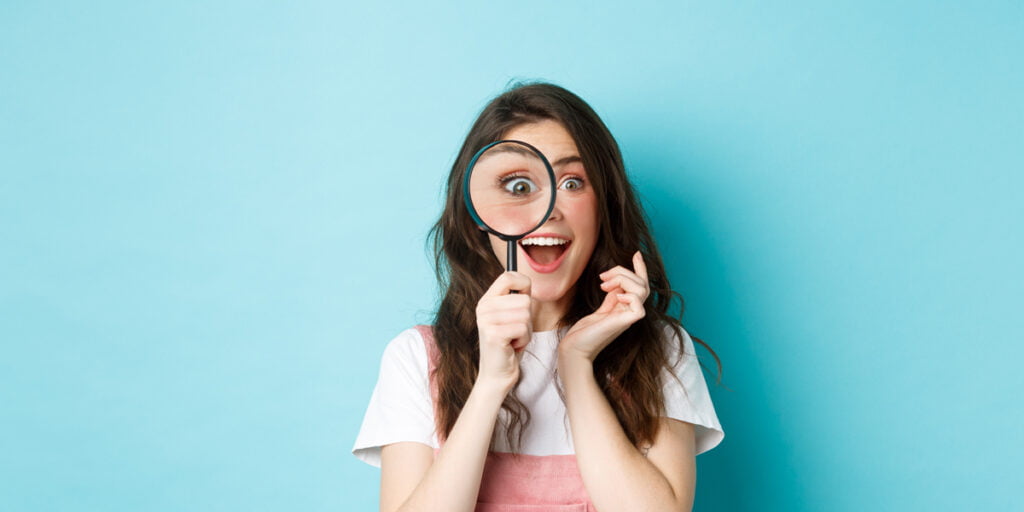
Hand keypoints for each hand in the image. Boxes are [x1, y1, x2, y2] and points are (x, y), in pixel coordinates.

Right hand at [475, 272, 532, 393]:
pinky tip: (513, 346)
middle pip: (524, 299)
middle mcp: (484, 307)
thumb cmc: (509, 344)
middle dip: (528, 318)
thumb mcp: (511, 316)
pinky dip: (524, 340)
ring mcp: (487, 320)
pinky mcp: (494, 334)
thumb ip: (516, 298)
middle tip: (515, 330)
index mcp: (486, 300)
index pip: (508, 276)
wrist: (497, 374)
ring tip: (514, 339)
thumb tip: (526, 279)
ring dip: (526, 330)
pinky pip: (523, 329)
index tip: (525, 297)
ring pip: (526, 315)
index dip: (524, 284)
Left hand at [561, 251, 649, 362]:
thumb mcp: (600, 308)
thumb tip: (616, 281)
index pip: (640, 285)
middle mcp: (629, 311)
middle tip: (602, 276)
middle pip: (642, 284)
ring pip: (642, 290)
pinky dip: (630, 296)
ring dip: (623, 279)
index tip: (636, 253)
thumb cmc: (584, 332)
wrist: (574, 348)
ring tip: (604, 284)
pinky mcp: (623, 324)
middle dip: (624, 271)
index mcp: (625, 307)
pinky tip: (615, 296)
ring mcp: (627, 318)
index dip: (640, 268)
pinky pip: (639, 306)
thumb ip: (611, 296)